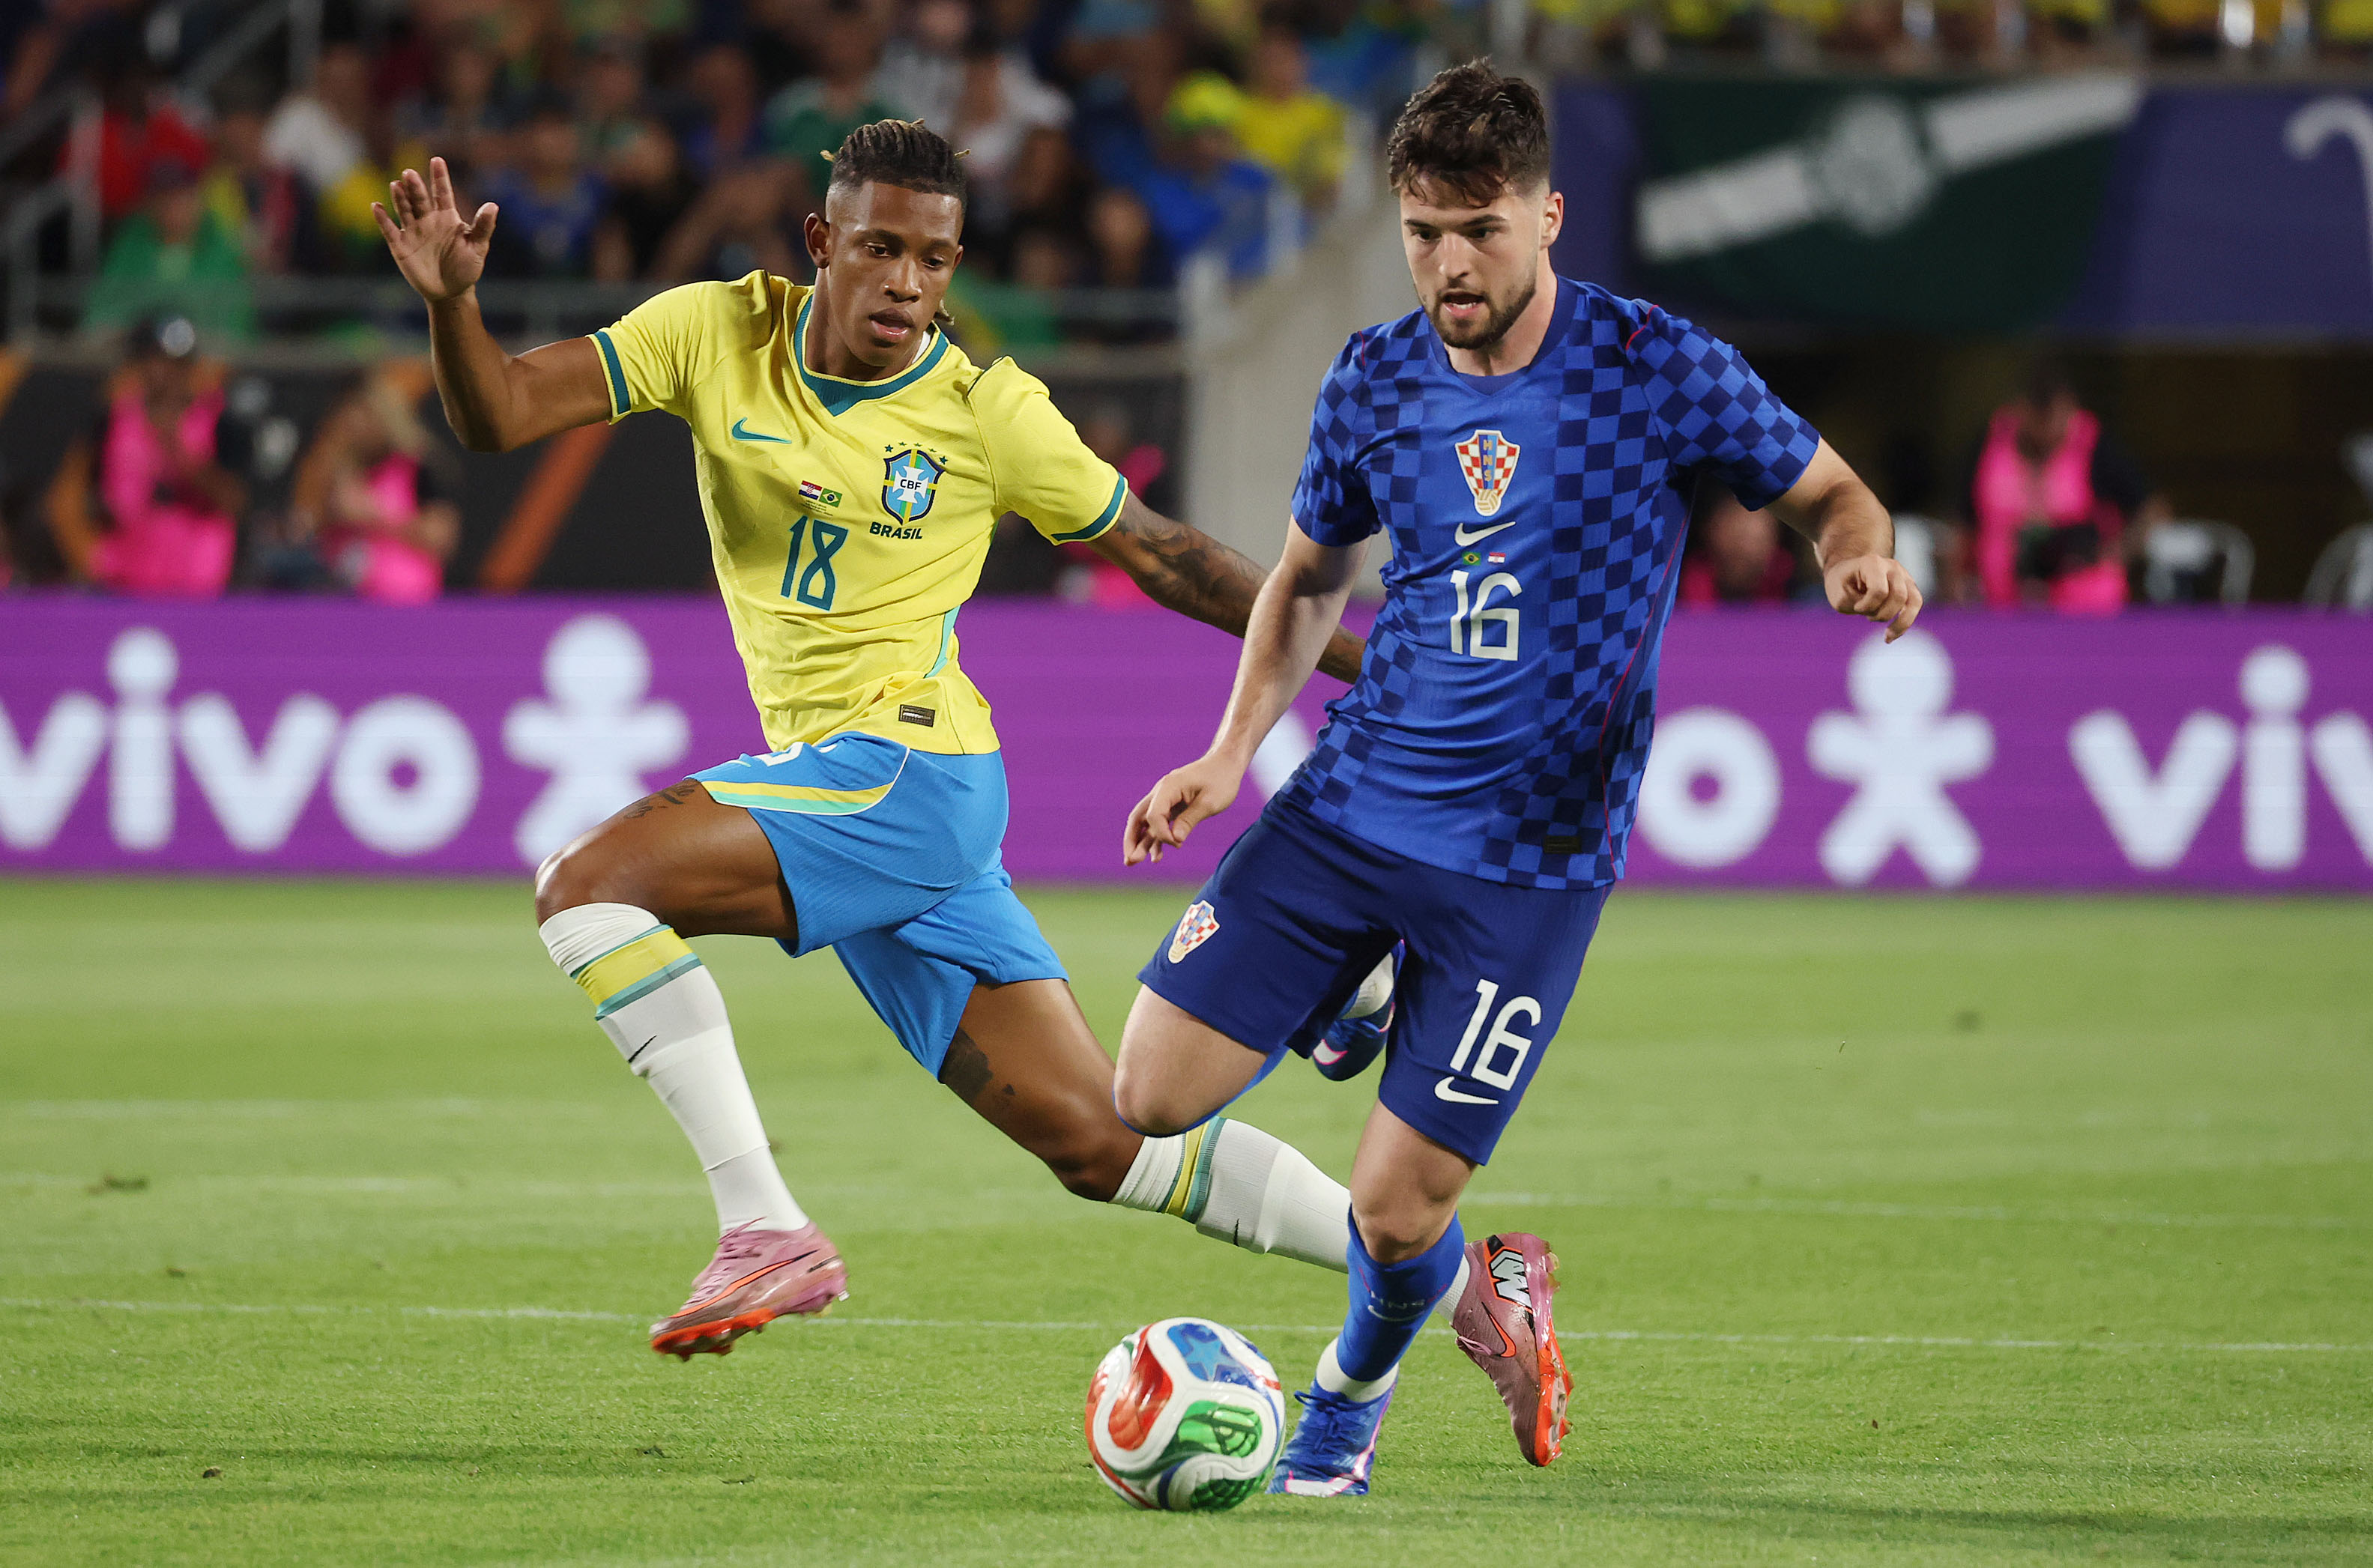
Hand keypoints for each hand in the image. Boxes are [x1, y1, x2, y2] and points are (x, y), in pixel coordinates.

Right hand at [373, 157, 497, 303]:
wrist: (451, 291)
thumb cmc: (466, 266)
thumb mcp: (478, 247)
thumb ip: (483, 227)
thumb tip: (493, 206)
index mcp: (447, 217)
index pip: (442, 193)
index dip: (440, 177)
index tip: (437, 161)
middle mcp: (428, 219)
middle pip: (420, 199)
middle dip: (415, 187)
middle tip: (410, 173)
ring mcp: (413, 231)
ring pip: (405, 210)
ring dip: (400, 198)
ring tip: (397, 185)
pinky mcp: (401, 245)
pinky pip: (390, 230)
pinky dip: (383, 219)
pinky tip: (377, 207)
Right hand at [1123, 753, 1244, 865]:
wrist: (1226, 764)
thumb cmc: (1221, 780)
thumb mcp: (1210, 802)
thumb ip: (1190, 820)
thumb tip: (1176, 840)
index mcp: (1169, 787)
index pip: (1155, 815)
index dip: (1162, 833)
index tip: (1178, 844)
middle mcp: (1162, 792)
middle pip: (1138, 817)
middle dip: (1132, 840)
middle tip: (1129, 861)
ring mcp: (1165, 799)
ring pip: (1145, 822)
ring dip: (1139, 842)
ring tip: (1132, 863)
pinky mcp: (1173, 806)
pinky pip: (1159, 824)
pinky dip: (1156, 839)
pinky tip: (1156, 857)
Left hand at [1823, 554, 1922, 641]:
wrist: (1847, 573)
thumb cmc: (1841, 584)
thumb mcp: (1838, 595)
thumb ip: (1855, 604)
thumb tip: (1879, 612)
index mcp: (1872, 563)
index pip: (1879, 591)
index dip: (1867, 606)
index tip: (1856, 608)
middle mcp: (1892, 567)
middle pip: (1899, 596)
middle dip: (1882, 614)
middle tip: (1867, 616)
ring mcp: (1903, 575)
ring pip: (1914, 601)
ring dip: (1899, 622)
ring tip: (1886, 635)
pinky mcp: (1909, 586)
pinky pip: (1916, 605)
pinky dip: (1906, 623)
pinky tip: (1892, 636)